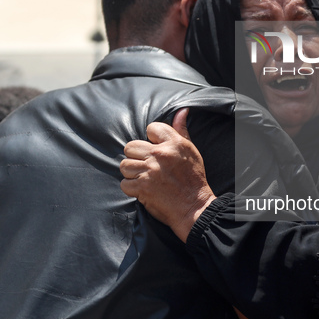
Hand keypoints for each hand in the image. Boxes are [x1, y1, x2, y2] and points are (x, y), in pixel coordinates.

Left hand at [120, 108, 215, 241]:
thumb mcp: (191, 151)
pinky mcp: (142, 188)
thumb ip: (181, 130)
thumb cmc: (194, 178)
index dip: (152, 139)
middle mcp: (160, 155)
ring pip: (124, 165)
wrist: (194, 206)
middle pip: (131, 146)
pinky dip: (131, 187)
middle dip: (136, 156)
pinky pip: (124, 183)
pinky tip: (142, 188)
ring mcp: (149, 172)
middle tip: (146, 165)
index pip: (151, 128)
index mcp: (174, 143)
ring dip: (132, 172)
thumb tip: (181, 111)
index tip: (157, 149)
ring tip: (144, 177)